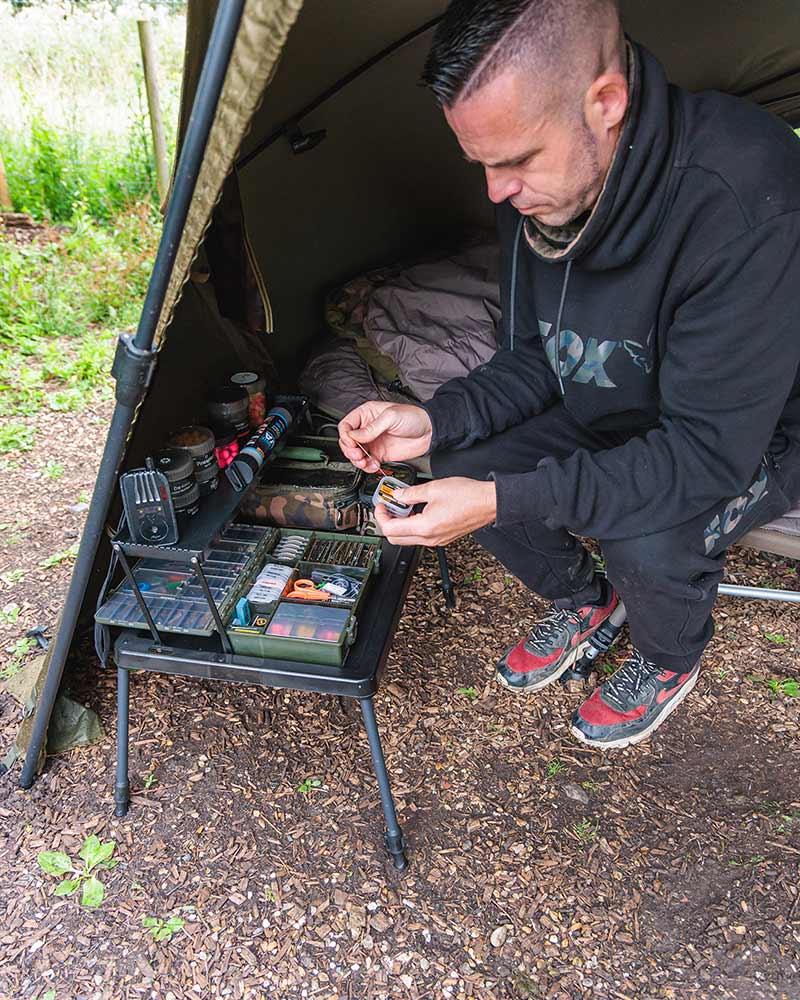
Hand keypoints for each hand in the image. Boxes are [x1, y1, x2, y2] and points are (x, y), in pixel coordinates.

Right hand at [339, 402, 432, 472]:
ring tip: (364, 462)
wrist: (430, 431)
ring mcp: (373, 442)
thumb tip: (355, 436)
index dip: (346, 436)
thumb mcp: (391, 417)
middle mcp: (368, 428)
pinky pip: (367, 463)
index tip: (352, 443)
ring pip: (356, 454)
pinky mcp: (380, 454)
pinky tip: (373, 465)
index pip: (346, 425)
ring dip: (357, 460)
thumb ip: (372, 428)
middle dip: (350, 450)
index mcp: (367, 414)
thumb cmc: (414, 417)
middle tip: (357, 454)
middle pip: (348, 441)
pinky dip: (368, 467)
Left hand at [374, 477, 496, 546]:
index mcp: (425, 527)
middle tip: (387, 507)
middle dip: (387, 522)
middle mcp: (430, 538)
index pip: (390, 529)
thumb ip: (410, 493)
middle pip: (396, 539)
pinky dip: (413, 525)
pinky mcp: (443, 537)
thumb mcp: (433, 488)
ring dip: (401, 524)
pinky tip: (417, 510)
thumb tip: (397, 495)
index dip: (380, 516)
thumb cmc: (468, 496)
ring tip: (403, 505)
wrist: (489, 502)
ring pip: (408, 538)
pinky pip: (421, 536)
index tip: (381, 505)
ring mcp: (437, 540)